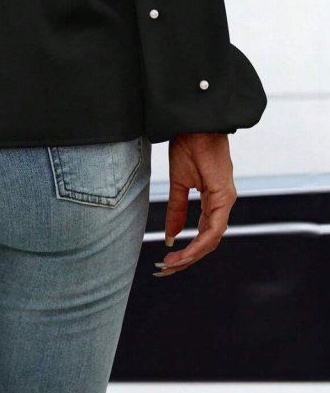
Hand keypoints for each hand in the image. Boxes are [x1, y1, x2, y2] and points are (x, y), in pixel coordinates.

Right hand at [155, 132, 235, 276]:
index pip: (204, 234)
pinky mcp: (224, 195)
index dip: (188, 250)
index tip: (168, 260)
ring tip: (172, 264)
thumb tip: (172, 236)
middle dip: (188, 259)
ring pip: (212, 239)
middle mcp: (223, 203)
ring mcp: (225, 200)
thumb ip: (177, 210)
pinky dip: (200, 242)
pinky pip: (214, 227)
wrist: (194, 123)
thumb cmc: (188, 145)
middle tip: (167, 269)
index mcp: (214, 200)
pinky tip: (186, 250)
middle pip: (209, 242)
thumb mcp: (179, 183)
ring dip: (193, 255)